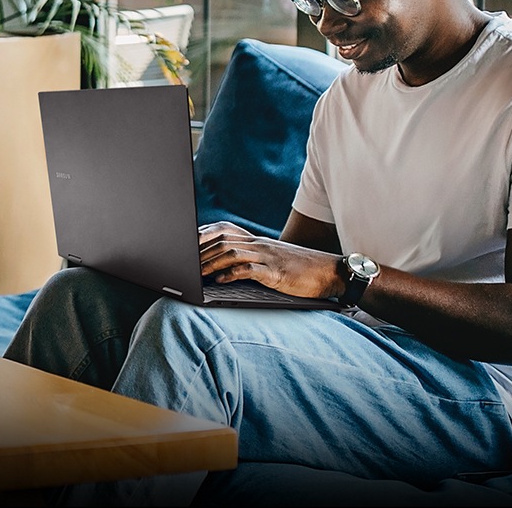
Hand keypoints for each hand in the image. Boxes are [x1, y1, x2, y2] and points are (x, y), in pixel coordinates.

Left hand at [197, 221, 342, 298]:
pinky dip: (230, 274)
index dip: (202, 235)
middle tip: (183, 262)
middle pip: (222, 240)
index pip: (223, 230)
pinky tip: (219, 281)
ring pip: (231, 252)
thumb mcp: (271, 259)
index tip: (185, 245)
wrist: (329, 272)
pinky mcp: (275, 272)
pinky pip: (248, 270)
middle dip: (200, 251)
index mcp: (256, 241)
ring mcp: (267, 256)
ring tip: (196, 273)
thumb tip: (223, 267)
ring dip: (210, 262)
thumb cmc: (298, 269)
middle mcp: (259, 244)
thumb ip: (250, 259)